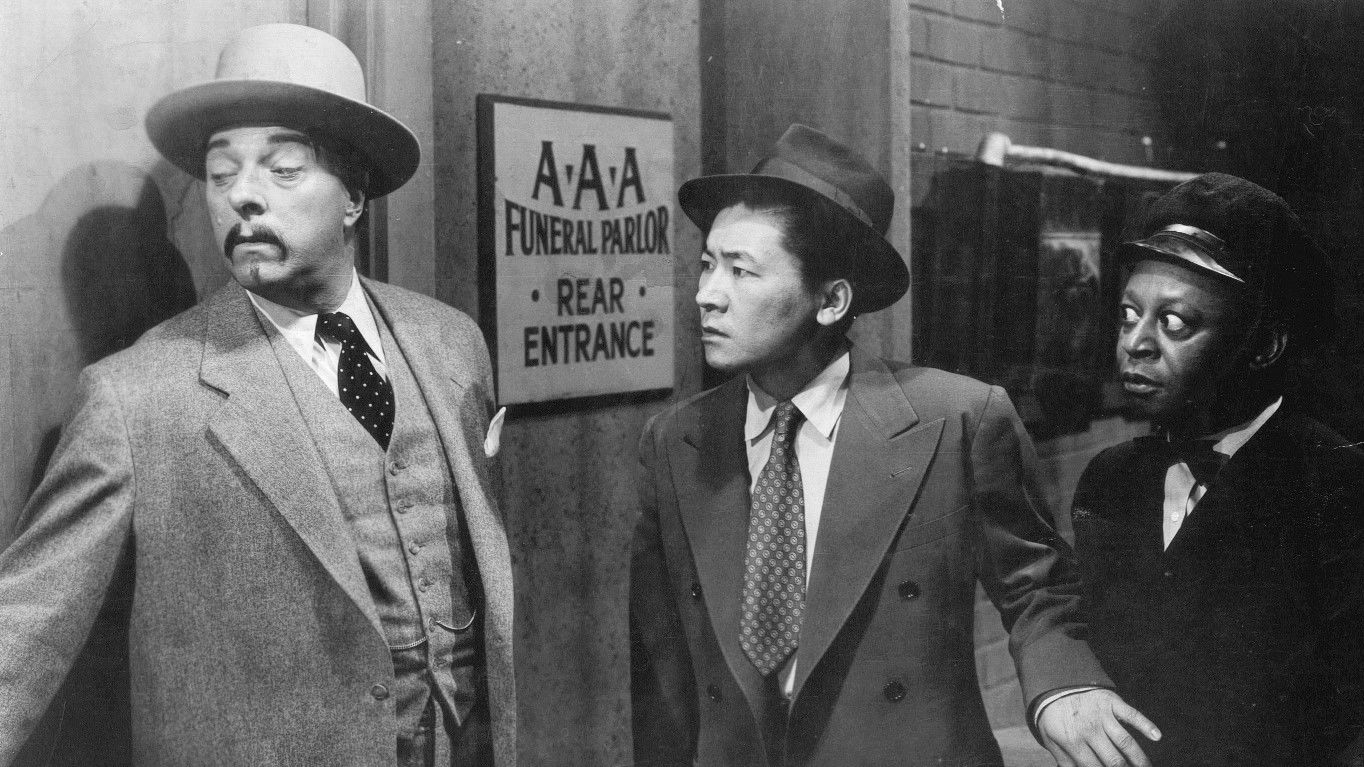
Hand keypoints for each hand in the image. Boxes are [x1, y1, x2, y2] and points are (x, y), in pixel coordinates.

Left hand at [1037, 689, 1159, 766]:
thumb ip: (1065, 761)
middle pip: (1114, 760)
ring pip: (1126, 742)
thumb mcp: (1051, 741)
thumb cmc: (1054, 718)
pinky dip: (1145, 724)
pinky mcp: (1111, 701)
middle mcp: (1089, 730)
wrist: (1055, 685)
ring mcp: (1102, 715)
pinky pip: (1131, 714)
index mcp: (1073, 742)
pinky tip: (1156, 736)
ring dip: (1140, 758)